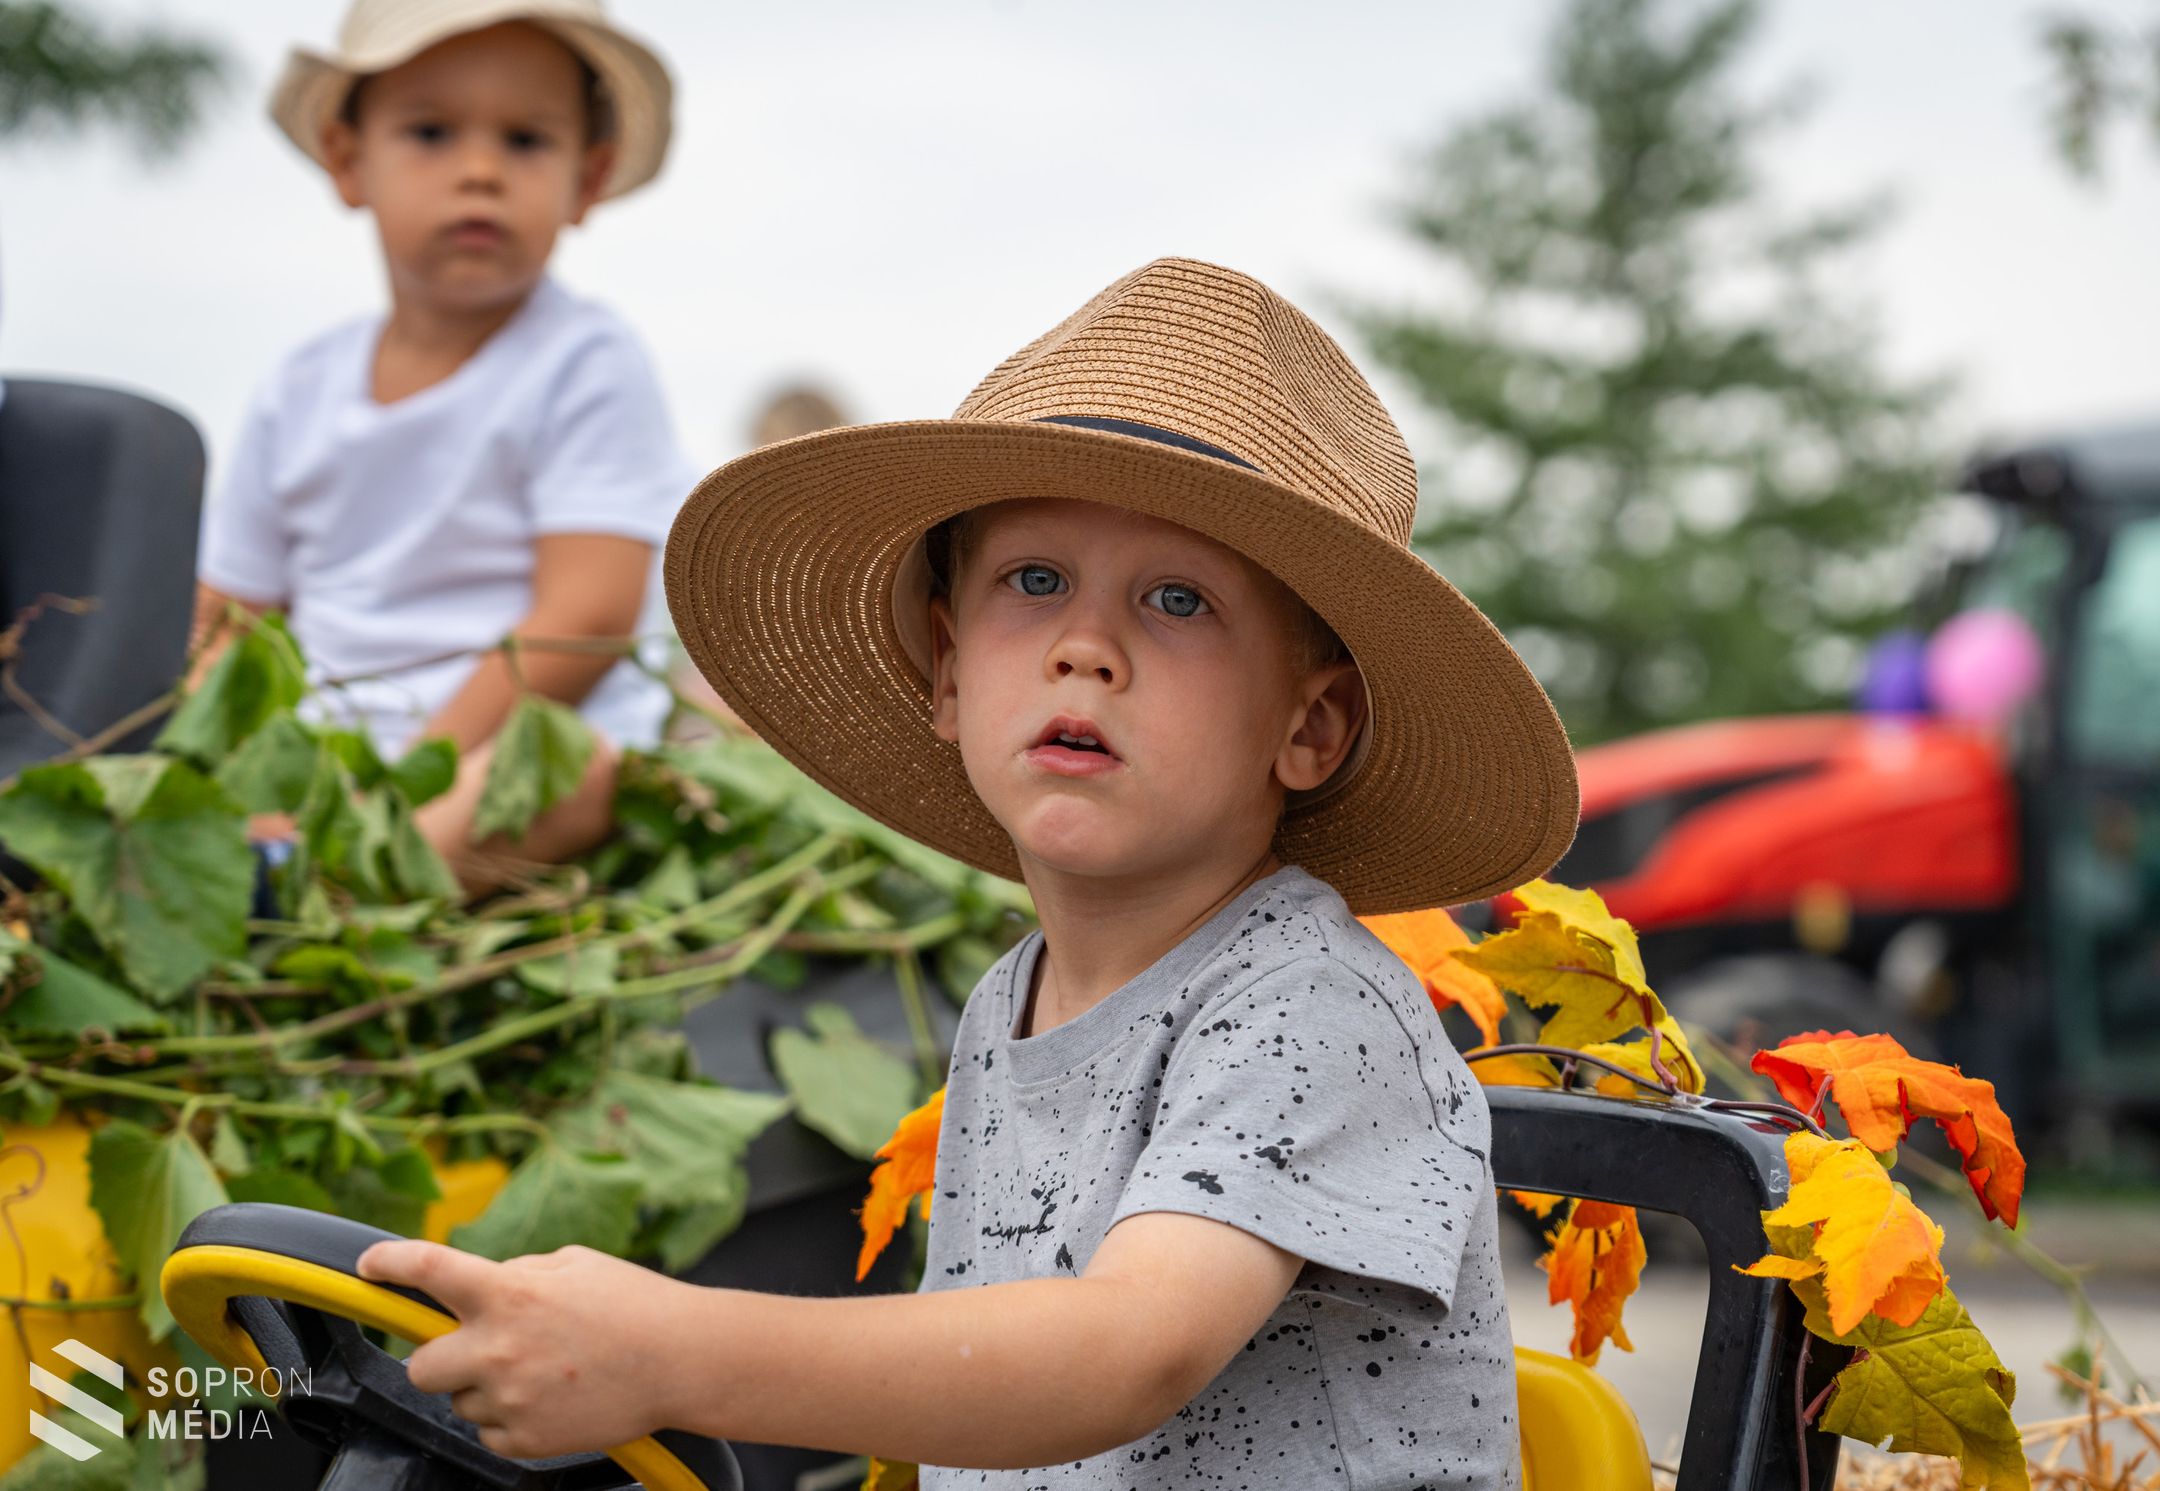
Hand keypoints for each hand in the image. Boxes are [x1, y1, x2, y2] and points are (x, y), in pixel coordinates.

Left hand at [356, 1238, 696, 1459]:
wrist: (683, 1361)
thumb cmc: (635, 1304)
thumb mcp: (573, 1264)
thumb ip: (517, 1275)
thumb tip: (483, 1287)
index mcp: (508, 1293)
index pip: (428, 1270)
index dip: (389, 1263)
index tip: (370, 1265)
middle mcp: (498, 1348)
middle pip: (420, 1365)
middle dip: (441, 1357)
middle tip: (477, 1349)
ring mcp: (509, 1400)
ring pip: (460, 1401)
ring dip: (485, 1387)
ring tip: (541, 1372)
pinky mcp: (525, 1439)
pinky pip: (489, 1432)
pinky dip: (511, 1418)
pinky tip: (551, 1397)